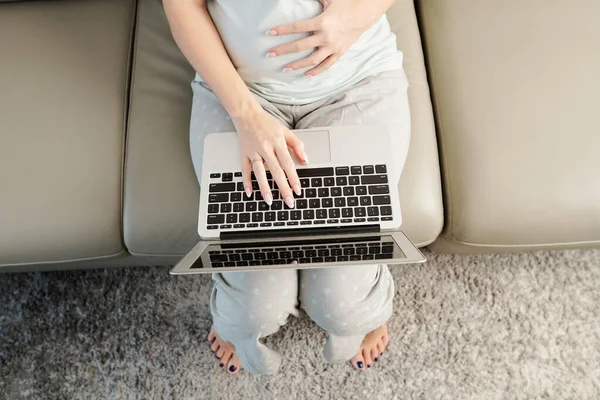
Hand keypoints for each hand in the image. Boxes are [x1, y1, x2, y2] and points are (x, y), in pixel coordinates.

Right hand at [232, 109, 307, 207]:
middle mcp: (265, 148)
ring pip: (259, 172)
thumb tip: (306, 160)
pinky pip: (245, 169)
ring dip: (264, 187)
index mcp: (277, 142)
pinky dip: (246, 181)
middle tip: (288, 201)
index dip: (293, 178)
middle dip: (283, 187)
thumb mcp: (286, 131)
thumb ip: (297, 145)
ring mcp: (253, 151)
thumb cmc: (268, 124)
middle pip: (275, 171)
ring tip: (269, 200)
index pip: (287, 163)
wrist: (247, 115)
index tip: (297, 190)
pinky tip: (250, 192)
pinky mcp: (244, 154)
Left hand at [266, 0, 385, 76]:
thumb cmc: (344, 4)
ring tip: (285, 69)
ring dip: (297, 65)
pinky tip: (306, 74)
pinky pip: (326, 65)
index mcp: (321, 22)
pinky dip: (316, 71)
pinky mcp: (339, 53)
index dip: (282, 30)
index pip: (297, 27)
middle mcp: (325, 36)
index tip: (269, 32)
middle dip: (283, 50)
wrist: (364, 14)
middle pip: (299, 46)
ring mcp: (332, 47)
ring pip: (312, 60)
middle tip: (270, 55)